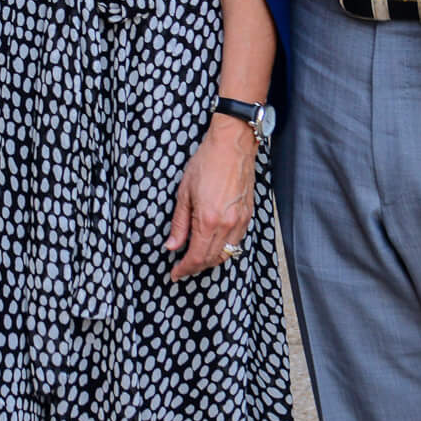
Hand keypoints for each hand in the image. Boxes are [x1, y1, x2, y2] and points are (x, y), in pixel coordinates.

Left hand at [166, 119, 256, 280]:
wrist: (232, 146)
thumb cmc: (206, 163)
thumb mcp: (184, 193)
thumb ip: (179, 223)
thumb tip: (172, 246)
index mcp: (208, 220)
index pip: (197, 256)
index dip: (185, 269)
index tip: (175, 274)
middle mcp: (227, 225)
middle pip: (212, 259)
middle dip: (196, 268)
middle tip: (182, 269)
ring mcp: (240, 221)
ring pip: (227, 253)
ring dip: (210, 260)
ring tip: (195, 259)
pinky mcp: (248, 215)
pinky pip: (237, 241)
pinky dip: (224, 248)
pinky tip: (213, 244)